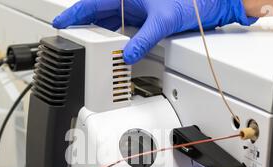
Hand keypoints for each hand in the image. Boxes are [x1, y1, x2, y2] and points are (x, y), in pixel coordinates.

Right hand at [53, 0, 256, 63]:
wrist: (213, 5)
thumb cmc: (192, 2)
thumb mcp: (164, 21)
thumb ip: (143, 40)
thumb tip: (127, 55)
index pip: (93, 3)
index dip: (75, 13)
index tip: (60, 21)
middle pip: (98, 12)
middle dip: (82, 24)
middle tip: (68, 36)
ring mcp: (135, 8)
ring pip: (108, 20)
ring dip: (97, 32)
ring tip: (84, 44)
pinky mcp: (143, 17)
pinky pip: (121, 27)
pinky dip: (112, 37)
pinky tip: (109, 45)